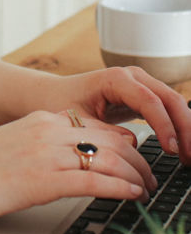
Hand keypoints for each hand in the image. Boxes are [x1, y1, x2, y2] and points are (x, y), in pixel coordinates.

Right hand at [0, 109, 154, 225]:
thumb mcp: (13, 144)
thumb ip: (42, 143)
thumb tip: (72, 156)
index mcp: (40, 119)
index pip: (96, 125)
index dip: (123, 142)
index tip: (135, 156)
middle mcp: (47, 129)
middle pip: (110, 139)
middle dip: (138, 159)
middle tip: (150, 175)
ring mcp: (46, 153)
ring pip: (109, 158)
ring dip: (136, 175)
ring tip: (147, 188)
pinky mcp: (44, 180)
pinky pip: (95, 182)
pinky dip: (121, 188)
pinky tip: (132, 195)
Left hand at [50, 66, 190, 161]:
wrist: (55, 94)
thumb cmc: (63, 104)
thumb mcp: (80, 122)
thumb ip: (105, 134)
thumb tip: (131, 150)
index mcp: (115, 79)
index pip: (149, 100)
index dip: (164, 125)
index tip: (172, 150)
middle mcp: (133, 76)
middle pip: (169, 98)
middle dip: (184, 127)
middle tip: (189, 158)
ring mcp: (141, 83)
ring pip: (173, 102)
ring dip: (185, 128)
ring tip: (189, 157)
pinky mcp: (143, 95)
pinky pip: (167, 108)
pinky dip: (178, 126)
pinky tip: (182, 147)